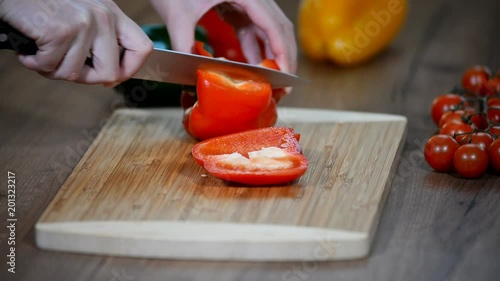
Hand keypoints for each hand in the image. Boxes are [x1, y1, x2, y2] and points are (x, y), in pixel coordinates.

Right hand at [0, 0, 152, 83]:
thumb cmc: (42, 5)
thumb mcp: (82, 14)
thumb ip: (101, 40)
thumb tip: (112, 76)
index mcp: (112, 12)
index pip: (142, 48)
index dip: (129, 70)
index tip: (113, 78)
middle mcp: (103, 16)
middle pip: (110, 73)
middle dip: (85, 79)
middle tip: (64, 66)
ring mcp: (83, 23)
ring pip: (76, 74)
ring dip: (53, 70)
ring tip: (42, 51)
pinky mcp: (60, 32)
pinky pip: (52, 67)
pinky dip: (35, 64)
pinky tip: (30, 49)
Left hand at [149, 0, 296, 72]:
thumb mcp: (177, 14)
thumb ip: (185, 44)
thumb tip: (194, 75)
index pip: (274, 26)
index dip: (283, 54)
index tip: (285, 78)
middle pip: (279, 28)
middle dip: (283, 58)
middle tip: (284, 86)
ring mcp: (247, 0)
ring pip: (268, 30)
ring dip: (271, 55)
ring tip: (271, 81)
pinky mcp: (238, 5)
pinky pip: (253, 29)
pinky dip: (254, 48)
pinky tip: (253, 68)